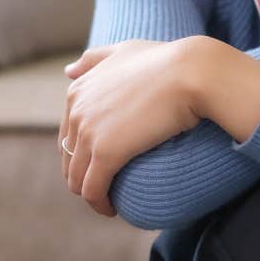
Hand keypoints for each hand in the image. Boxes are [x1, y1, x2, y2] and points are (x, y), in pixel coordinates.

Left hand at [58, 39, 205, 216]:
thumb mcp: (124, 50)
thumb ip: (94, 59)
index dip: (80, 155)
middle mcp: (77, 111)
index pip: (67, 135)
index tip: (100, 167)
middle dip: (83, 177)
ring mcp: (89, 133)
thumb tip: (68, 72)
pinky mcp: (107, 153)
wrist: (192, 72)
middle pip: (69, 159)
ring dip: (91, 196)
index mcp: (77, 91)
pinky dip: (99, 204)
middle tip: (105, 189)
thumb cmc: (167, 60)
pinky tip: (112, 210)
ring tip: (109, 203)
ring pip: (78, 179)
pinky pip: (93, 190)